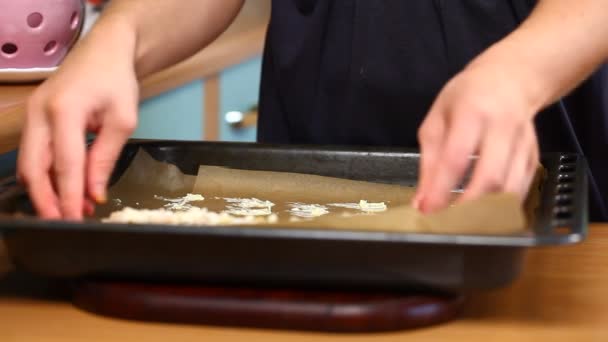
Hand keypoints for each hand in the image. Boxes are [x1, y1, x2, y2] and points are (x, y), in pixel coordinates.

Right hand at [17, 28, 138, 219]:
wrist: (104, 51)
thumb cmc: (117, 81)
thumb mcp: (123, 120)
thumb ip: (105, 158)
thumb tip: (94, 194)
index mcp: (64, 111)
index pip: (65, 165)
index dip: (69, 197)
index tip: (76, 221)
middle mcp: (39, 113)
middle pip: (33, 169)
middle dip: (46, 201)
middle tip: (65, 224)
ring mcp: (31, 115)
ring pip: (29, 165)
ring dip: (47, 191)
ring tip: (74, 210)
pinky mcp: (33, 119)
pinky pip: (35, 155)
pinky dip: (48, 176)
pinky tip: (68, 190)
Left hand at [413, 54, 541, 213]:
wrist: (511, 78)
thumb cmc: (466, 98)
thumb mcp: (437, 120)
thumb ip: (428, 161)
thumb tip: (421, 202)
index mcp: (472, 113)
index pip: (456, 158)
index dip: (441, 189)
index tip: (426, 211)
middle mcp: (502, 128)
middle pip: (490, 177)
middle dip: (467, 207)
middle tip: (447, 223)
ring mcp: (523, 143)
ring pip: (510, 188)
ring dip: (487, 212)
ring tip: (464, 223)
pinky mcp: (534, 156)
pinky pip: (521, 189)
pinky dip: (503, 208)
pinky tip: (485, 215)